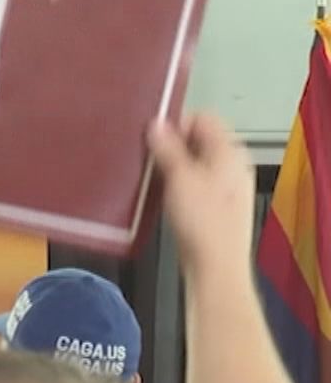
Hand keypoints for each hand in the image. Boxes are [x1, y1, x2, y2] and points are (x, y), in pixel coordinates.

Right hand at [148, 112, 254, 284]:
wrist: (216, 265)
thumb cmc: (204, 223)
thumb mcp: (179, 178)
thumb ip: (167, 147)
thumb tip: (156, 124)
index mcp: (230, 152)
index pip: (203, 118)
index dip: (176, 123)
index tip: (153, 137)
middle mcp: (232, 165)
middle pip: (199, 140)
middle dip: (172, 145)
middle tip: (150, 158)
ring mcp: (226, 185)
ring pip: (195, 162)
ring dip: (173, 166)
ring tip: (156, 179)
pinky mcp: (216, 204)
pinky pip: (195, 182)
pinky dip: (179, 184)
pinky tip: (166, 197)